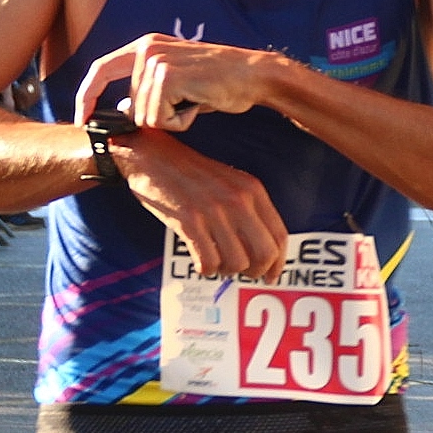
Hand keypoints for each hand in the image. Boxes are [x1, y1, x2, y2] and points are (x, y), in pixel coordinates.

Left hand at [75, 33, 265, 131]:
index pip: (102, 70)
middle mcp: (148, 49)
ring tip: (197, 100)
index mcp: (146, 46)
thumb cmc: (220, 82)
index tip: (82, 118)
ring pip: (146, 118)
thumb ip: (148, 91)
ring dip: (173, 120)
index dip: (87, 95)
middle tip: (190, 102)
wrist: (253, 75)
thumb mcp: (177, 82)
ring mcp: (157, 61)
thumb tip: (125, 111)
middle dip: (161, 117)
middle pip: (132, 107)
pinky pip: (161, 120)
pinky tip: (199, 104)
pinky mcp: (169, 78)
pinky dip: (182, 121)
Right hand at [113, 130, 288, 279]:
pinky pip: (208, 262)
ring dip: (226, 270)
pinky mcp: (189, 221)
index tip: (271, 277)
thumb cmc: (190, 173)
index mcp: (253, 190)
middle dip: (255, 271)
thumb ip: (249, 210)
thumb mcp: (231, 183)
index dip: (278, 263)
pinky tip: (200, 259)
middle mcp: (239, 200)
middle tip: (242, 272)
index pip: (279, 235)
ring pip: (237, 263)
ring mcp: (214, 211)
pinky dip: (206, 268)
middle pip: (264, 254)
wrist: (152, 156)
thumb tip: (262, 251)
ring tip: (215, 260)